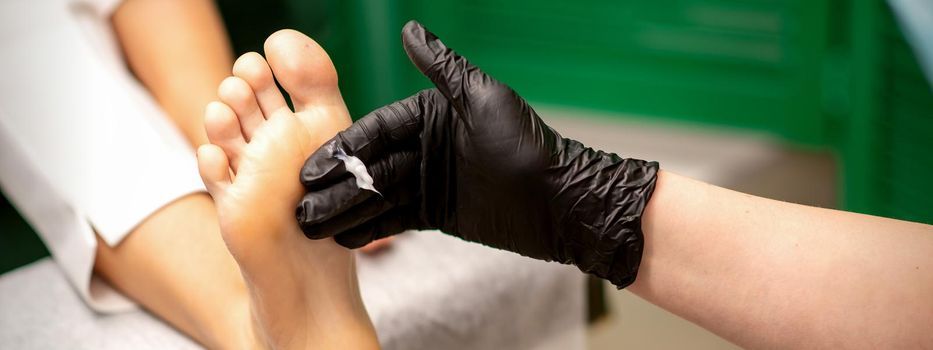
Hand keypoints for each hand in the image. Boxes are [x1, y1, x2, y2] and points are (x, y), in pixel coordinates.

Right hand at [297, 20, 658, 287]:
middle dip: (335, 186)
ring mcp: (427, 180)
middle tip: (299, 206)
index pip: (374, 131)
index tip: (310, 169)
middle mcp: (423, 145)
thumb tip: (410, 28)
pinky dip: (369, 228)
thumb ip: (443, 68)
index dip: (341, 151)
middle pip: (369, 166)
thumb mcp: (485, 100)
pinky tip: (341, 238)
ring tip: (309, 227)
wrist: (562, 204)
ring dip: (345, 210)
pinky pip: (394, 219)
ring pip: (376, 195)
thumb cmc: (528, 146)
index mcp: (429, 114)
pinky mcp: (435, 212)